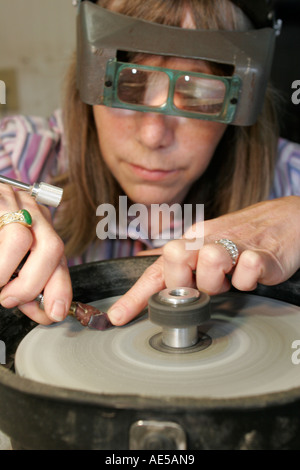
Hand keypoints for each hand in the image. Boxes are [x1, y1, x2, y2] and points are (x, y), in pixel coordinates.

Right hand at [0, 183, 71, 323]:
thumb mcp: (11, 260)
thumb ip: (27, 282)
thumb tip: (42, 311)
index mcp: (40, 227)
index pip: (60, 258)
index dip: (60, 288)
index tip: (55, 313)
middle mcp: (32, 212)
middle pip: (52, 247)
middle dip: (33, 283)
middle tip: (9, 299)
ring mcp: (12, 202)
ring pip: (21, 239)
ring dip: (4, 272)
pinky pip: (0, 232)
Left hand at [107, 196, 299, 324]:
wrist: (287, 218)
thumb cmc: (243, 237)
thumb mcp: (205, 247)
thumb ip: (180, 265)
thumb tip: (147, 275)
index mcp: (191, 242)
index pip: (157, 269)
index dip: (135, 295)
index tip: (117, 317)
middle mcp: (207, 241)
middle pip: (174, 259)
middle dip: (184, 281)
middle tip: (205, 284)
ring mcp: (235, 245)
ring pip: (210, 261)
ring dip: (219, 280)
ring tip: (231, 277)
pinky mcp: (263, 254)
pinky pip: (248, 271)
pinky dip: (250, 280)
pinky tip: (254, 274)